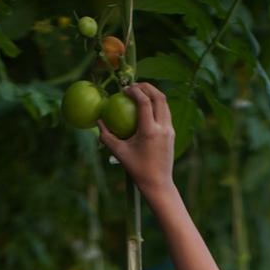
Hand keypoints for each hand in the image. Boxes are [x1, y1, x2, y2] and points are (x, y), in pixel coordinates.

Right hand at [99, 83, 174, 199]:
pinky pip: (165, 112)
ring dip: (153, 94)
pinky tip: (146, 107)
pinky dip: (157, 104)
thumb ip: (107, 136)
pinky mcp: (172, 134)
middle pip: (159, 97)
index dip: (135, 91)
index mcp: (149, 131)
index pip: (144, 102)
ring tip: (140, 92)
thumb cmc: (137, 170)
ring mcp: (170, 130)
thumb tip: (97, 121)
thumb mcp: (119, 153)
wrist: (158, 184)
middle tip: (134, 85)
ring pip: (164, 103)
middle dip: (147, 86)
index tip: (124, 89)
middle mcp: (162, 128)